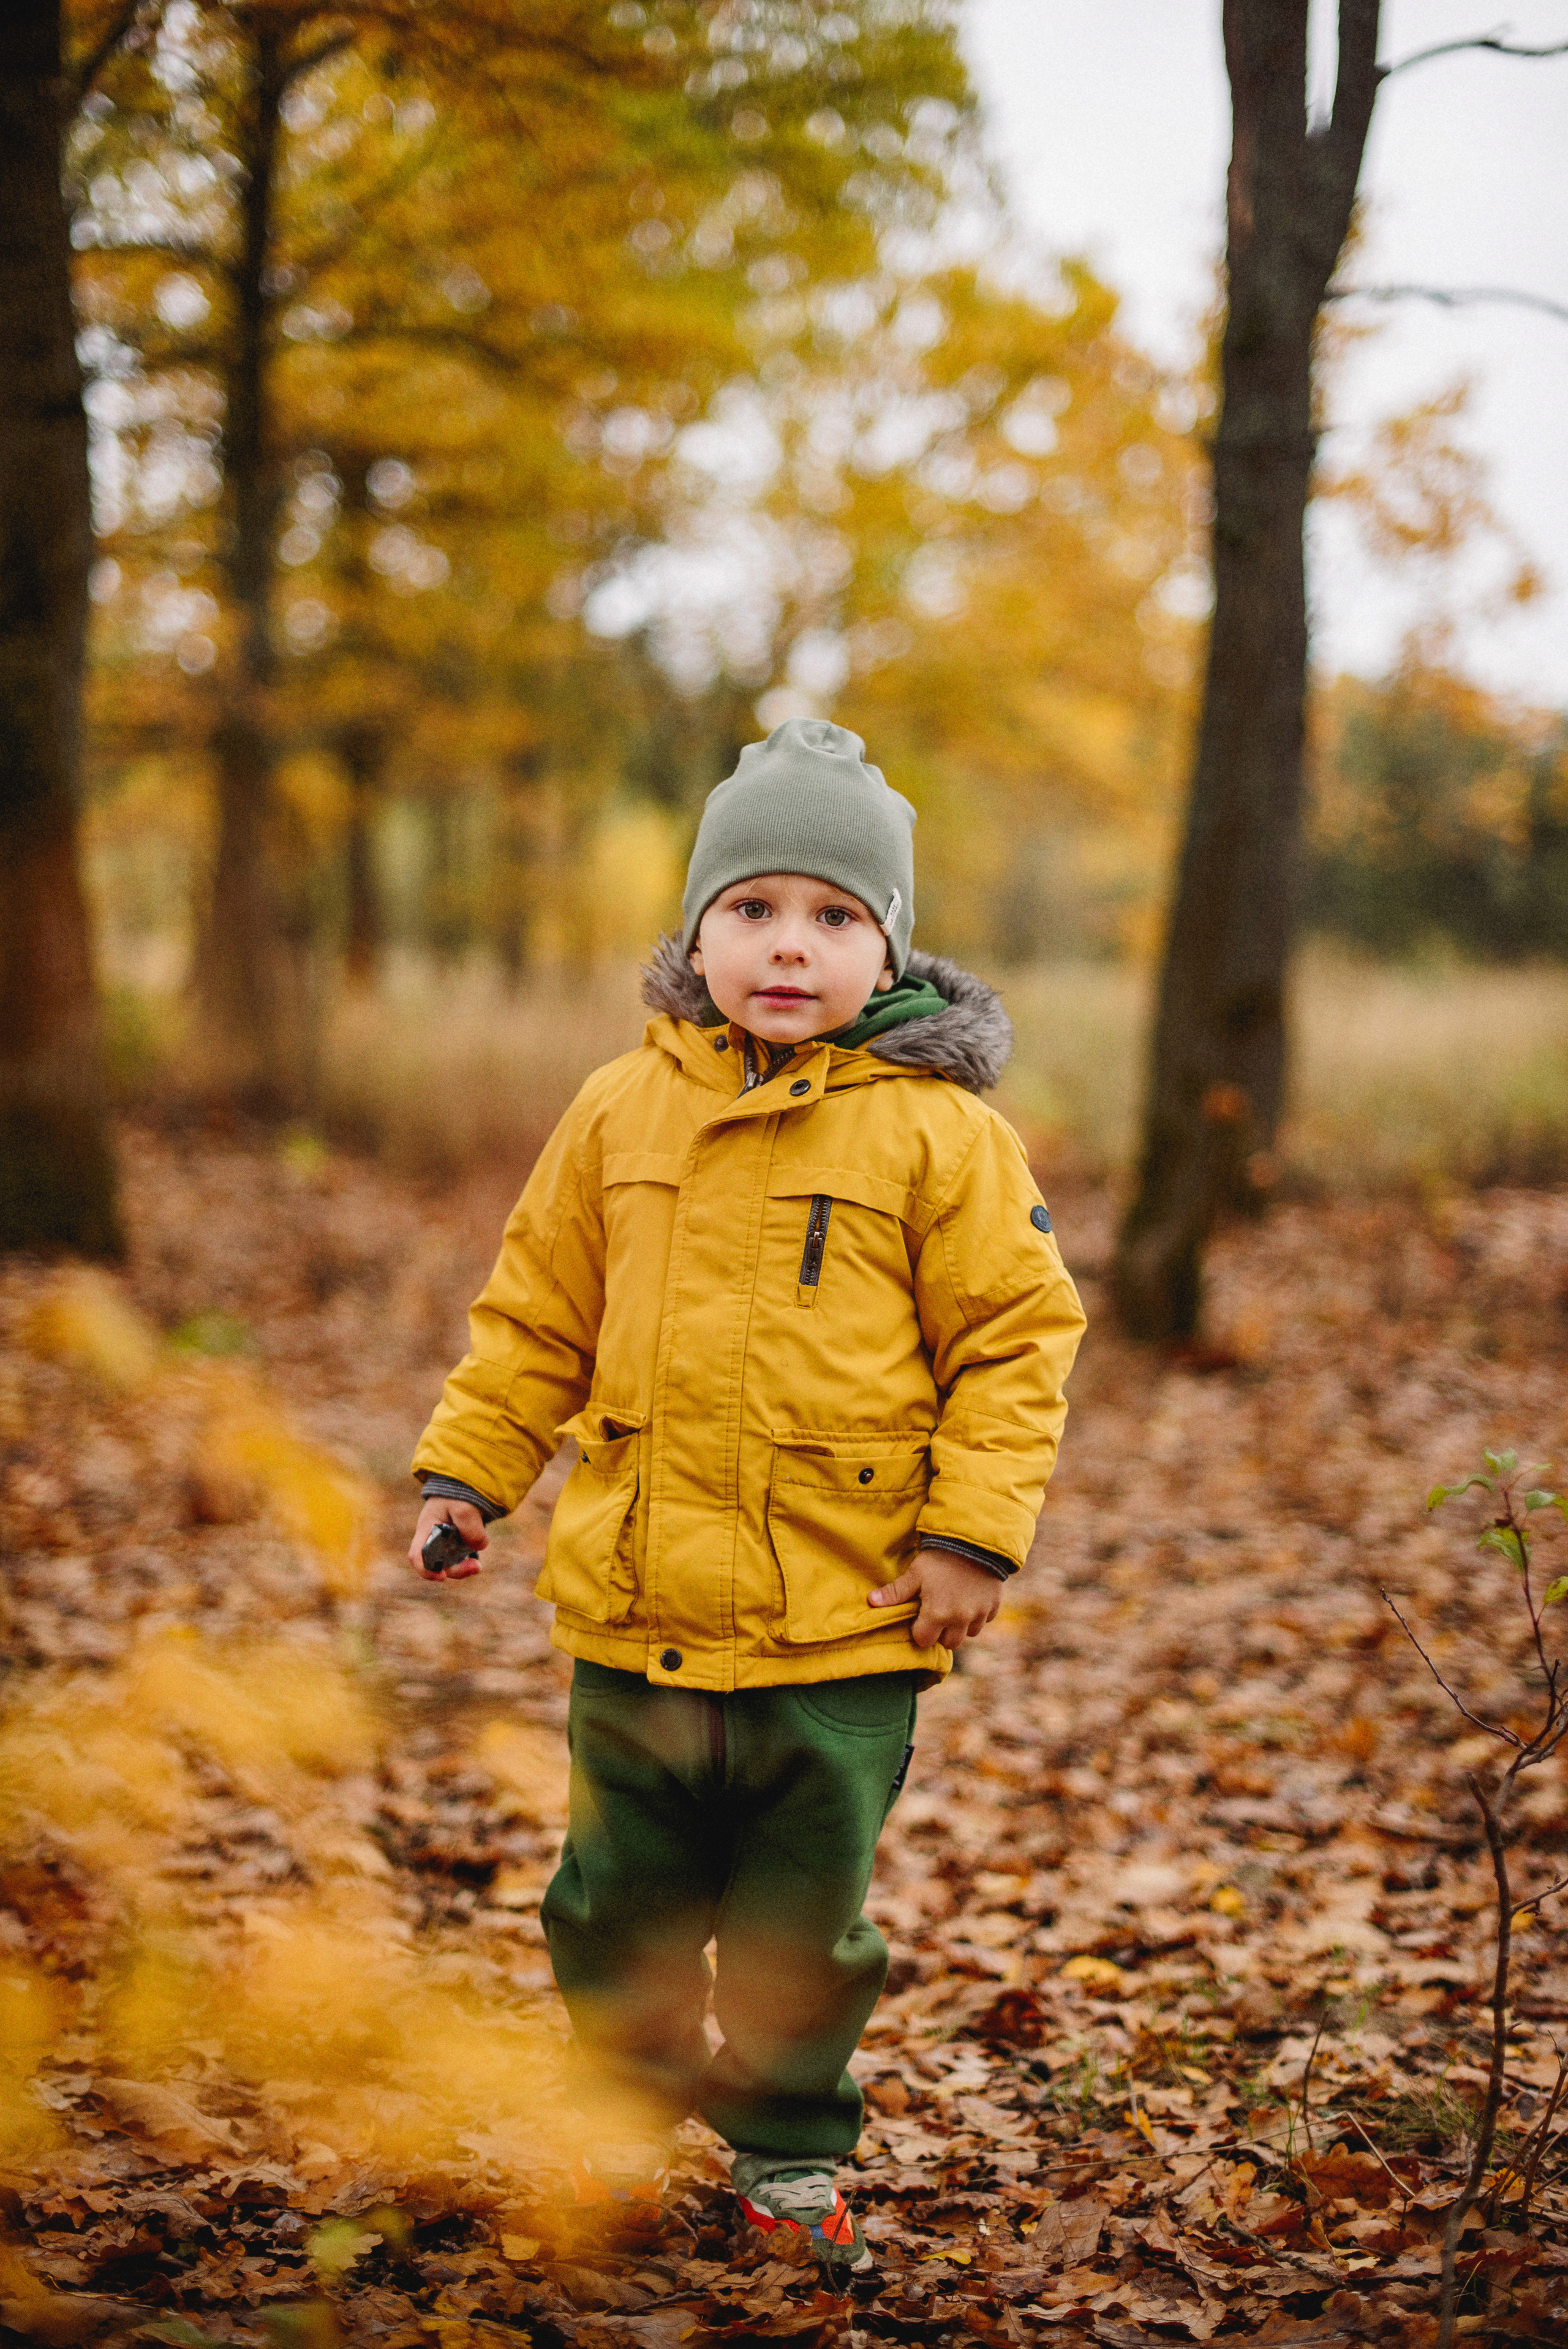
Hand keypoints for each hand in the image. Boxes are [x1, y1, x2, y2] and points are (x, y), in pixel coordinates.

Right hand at [409, 1496, 488, 1582]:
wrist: (464, 1486)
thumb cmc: (457, 1494)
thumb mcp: (464, 1506)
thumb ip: (470, 1527)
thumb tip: (478, 1547)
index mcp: (426, 1529)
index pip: (416, 1556)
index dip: (426, 1570)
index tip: (442, 1576)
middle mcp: (432, 1539)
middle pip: (437, 1565)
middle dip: (455, 1570)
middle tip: (475, 1567)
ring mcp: (444, 1542)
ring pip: (449, 1564)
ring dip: (463, 1567)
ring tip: (477, 1565)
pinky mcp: (456, 1543)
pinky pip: (460, 1557)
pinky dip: (468, 1559)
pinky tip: (478, 1553)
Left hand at [868, 1547, 1003, 1649]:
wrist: (975, 1540)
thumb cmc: (940, 1557)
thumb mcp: (915, 1573)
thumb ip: (896, 1592)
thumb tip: (870, 1601)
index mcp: (938, 1615)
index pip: (924, 1640)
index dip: (919, 1630)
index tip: (920, 1616)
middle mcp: (960, 1620)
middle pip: (949, 1643)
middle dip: (941, 1632)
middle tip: (937, 1613)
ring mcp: (979, 1614)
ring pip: (969, 1633)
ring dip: (961, 1625)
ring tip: (954, 1606)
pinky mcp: (994, 1605)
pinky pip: (985, 1619)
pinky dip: (978, 1614)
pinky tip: (971, 1597)